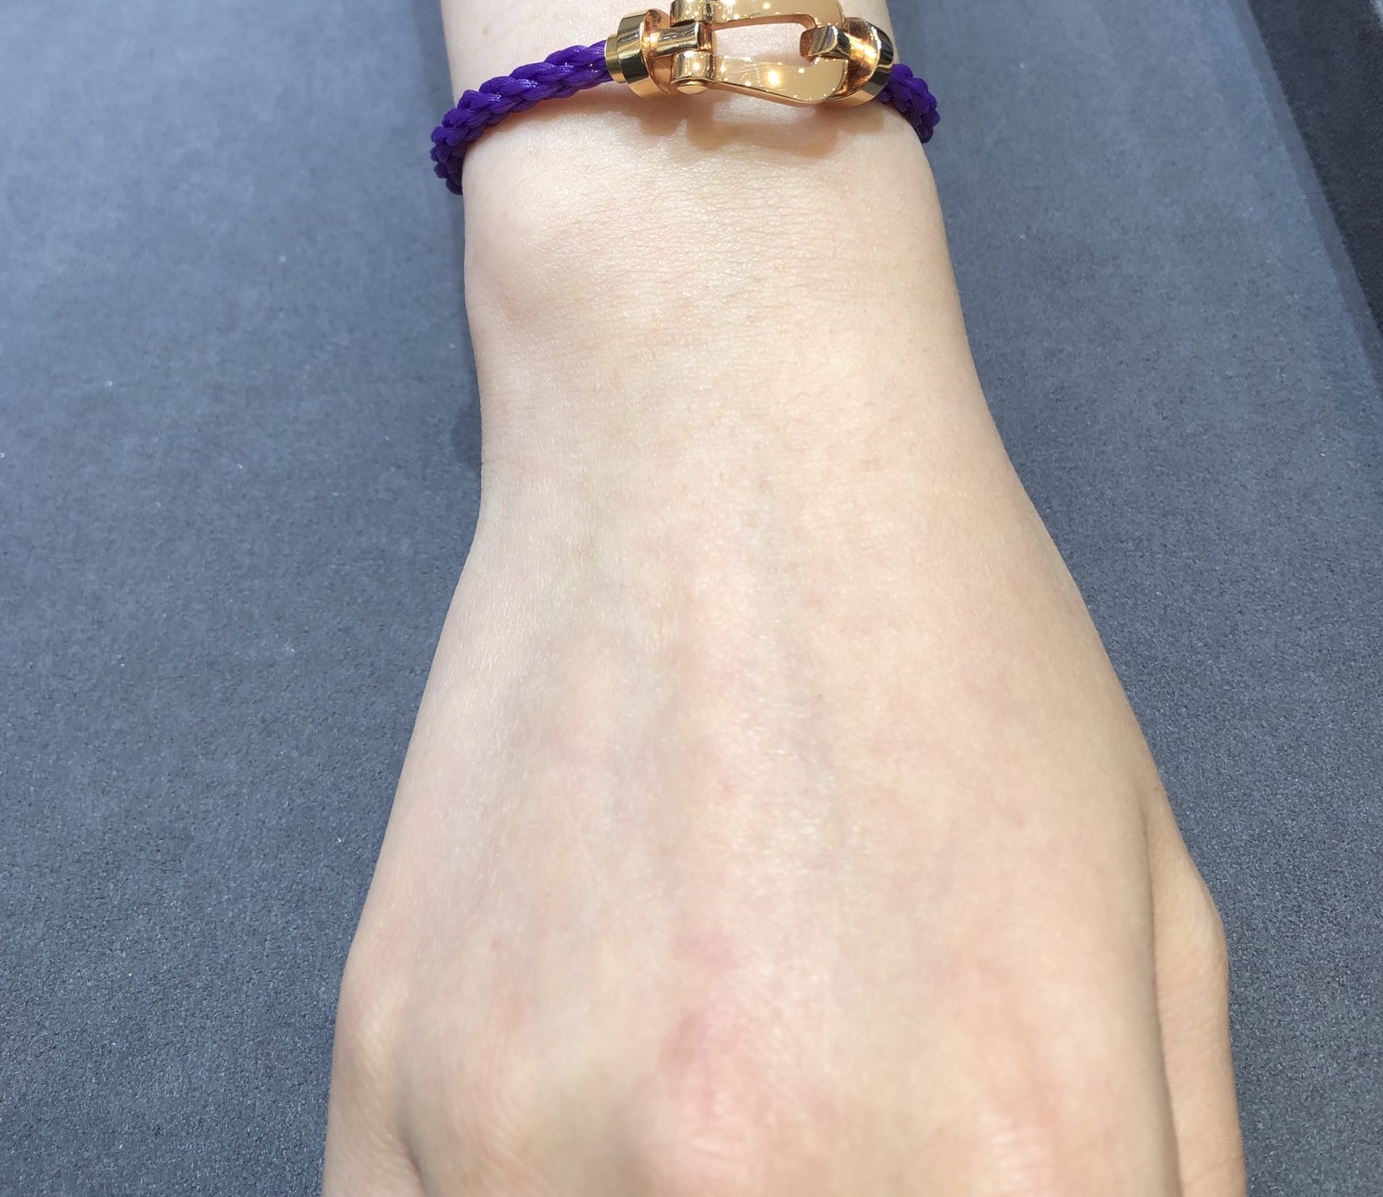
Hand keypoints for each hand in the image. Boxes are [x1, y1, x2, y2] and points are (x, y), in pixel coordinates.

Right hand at [321, 133, 1245, 1193]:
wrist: (716, 432)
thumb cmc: (949, 643)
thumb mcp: (1150, 930)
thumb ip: (1165, 1186)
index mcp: (1021, 1164)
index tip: (920, 1172)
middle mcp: (760, 1184)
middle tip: (809, 1114)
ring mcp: (539, 1136)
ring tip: (695, 1092)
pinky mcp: (389, 1071)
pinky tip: (576, 1117)